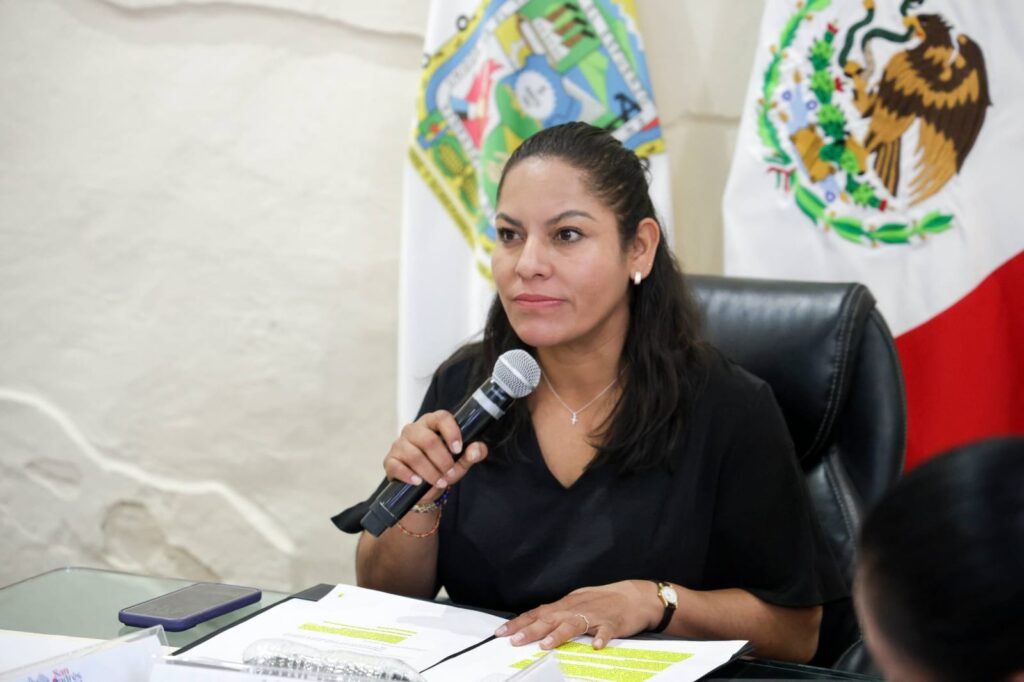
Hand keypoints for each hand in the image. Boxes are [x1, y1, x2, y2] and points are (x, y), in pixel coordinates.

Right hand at [383, 410, 488, 505]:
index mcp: (432, 423)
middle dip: (442, 460)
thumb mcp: (461, 462)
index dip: (451, 432)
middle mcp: (414, 430)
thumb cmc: (442, 468)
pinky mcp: (390, 460)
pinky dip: (410, 476)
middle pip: (428, 440)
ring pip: (414, 455)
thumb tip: (475, 450)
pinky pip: (397, 466)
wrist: (423, 488)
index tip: (458, 449)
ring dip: (429, 472)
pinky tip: (419, 482)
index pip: (441, 417)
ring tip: (439, 482)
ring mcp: (399, 444)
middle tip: (449, 473)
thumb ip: (473, 454)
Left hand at [495, 580, 662, 649]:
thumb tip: (536, 622)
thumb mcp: (577, 603)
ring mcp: (595, 615)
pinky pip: (606, 631)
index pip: (538, 613)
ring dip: (559, 634)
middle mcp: (577, 608)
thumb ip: (558, 613)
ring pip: (574, 623)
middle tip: (515, 640)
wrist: (634, 596)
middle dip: (531, 630)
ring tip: (546, 644)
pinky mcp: (613, 623)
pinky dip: (600, 637)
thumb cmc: (604, 601)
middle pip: (550, 618)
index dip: (519, 622)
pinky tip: (595, 645)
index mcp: (566, 604)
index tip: (502, 632)